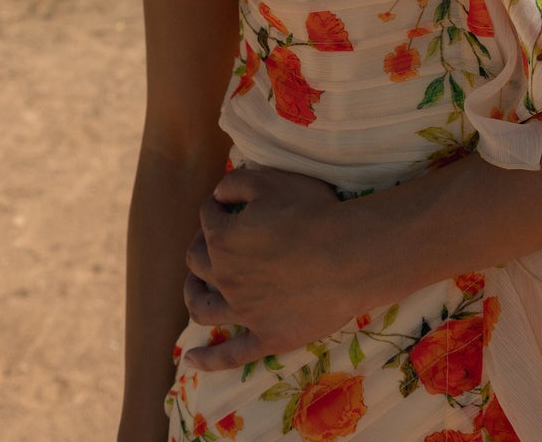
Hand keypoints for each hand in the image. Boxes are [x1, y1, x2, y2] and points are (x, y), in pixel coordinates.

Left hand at [182, 166, 368, 370]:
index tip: (226, 204)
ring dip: (192, 294)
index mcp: (222, 239)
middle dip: (201, 244)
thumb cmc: (312, 213)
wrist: (350, 256)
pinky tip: (191, 360)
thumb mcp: (270, 181)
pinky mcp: (267, 338)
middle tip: (213, 238)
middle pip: (197, 261)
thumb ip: (235, 183)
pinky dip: (208, 360)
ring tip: (194, 288)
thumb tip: (217, 195)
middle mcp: (225, 277)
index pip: (207, 217)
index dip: (215, 207)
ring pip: (202, 307)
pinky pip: (230, 356)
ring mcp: (245, 313)